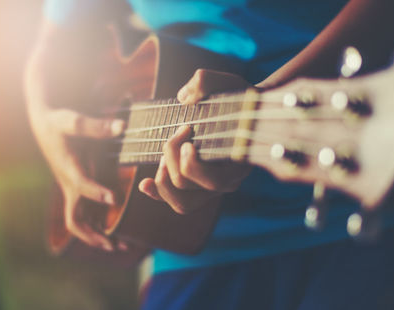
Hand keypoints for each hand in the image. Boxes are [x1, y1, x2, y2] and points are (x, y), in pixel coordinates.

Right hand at [28, 105, 127, 251]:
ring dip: (99, 236)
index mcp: (67, 168)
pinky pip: (87, 214)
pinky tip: (117, 235)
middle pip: (76, 219)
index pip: (80, 184)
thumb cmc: (57, 122)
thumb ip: (96, 126)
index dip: (96, 192)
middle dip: (94, 235)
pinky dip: (100, 225)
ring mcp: (72, 190)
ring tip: (123, 248)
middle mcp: (69, 185)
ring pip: (82, 222)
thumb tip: (122, 126)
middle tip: (115, 246)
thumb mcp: (72, 120)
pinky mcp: (77, 190)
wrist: (43, 126)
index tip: (114, 198)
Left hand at [138, 69, 253, 213]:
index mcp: (238, 164)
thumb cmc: (239, 101)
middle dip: (171, 156)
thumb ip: (207, 82)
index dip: (191, 163)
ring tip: (163, 156)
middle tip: (177, 132)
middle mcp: (227, 182)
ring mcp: (212, 188)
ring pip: (182, 204)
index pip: (213, 181)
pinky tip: (144, 184)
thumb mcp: (229, 84)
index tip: (186, 132)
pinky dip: (157, 193)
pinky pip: (178, 202)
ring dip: (163, 179)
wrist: (248, 114)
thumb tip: (183, 97)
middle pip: (187, 185)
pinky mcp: (200, 188)